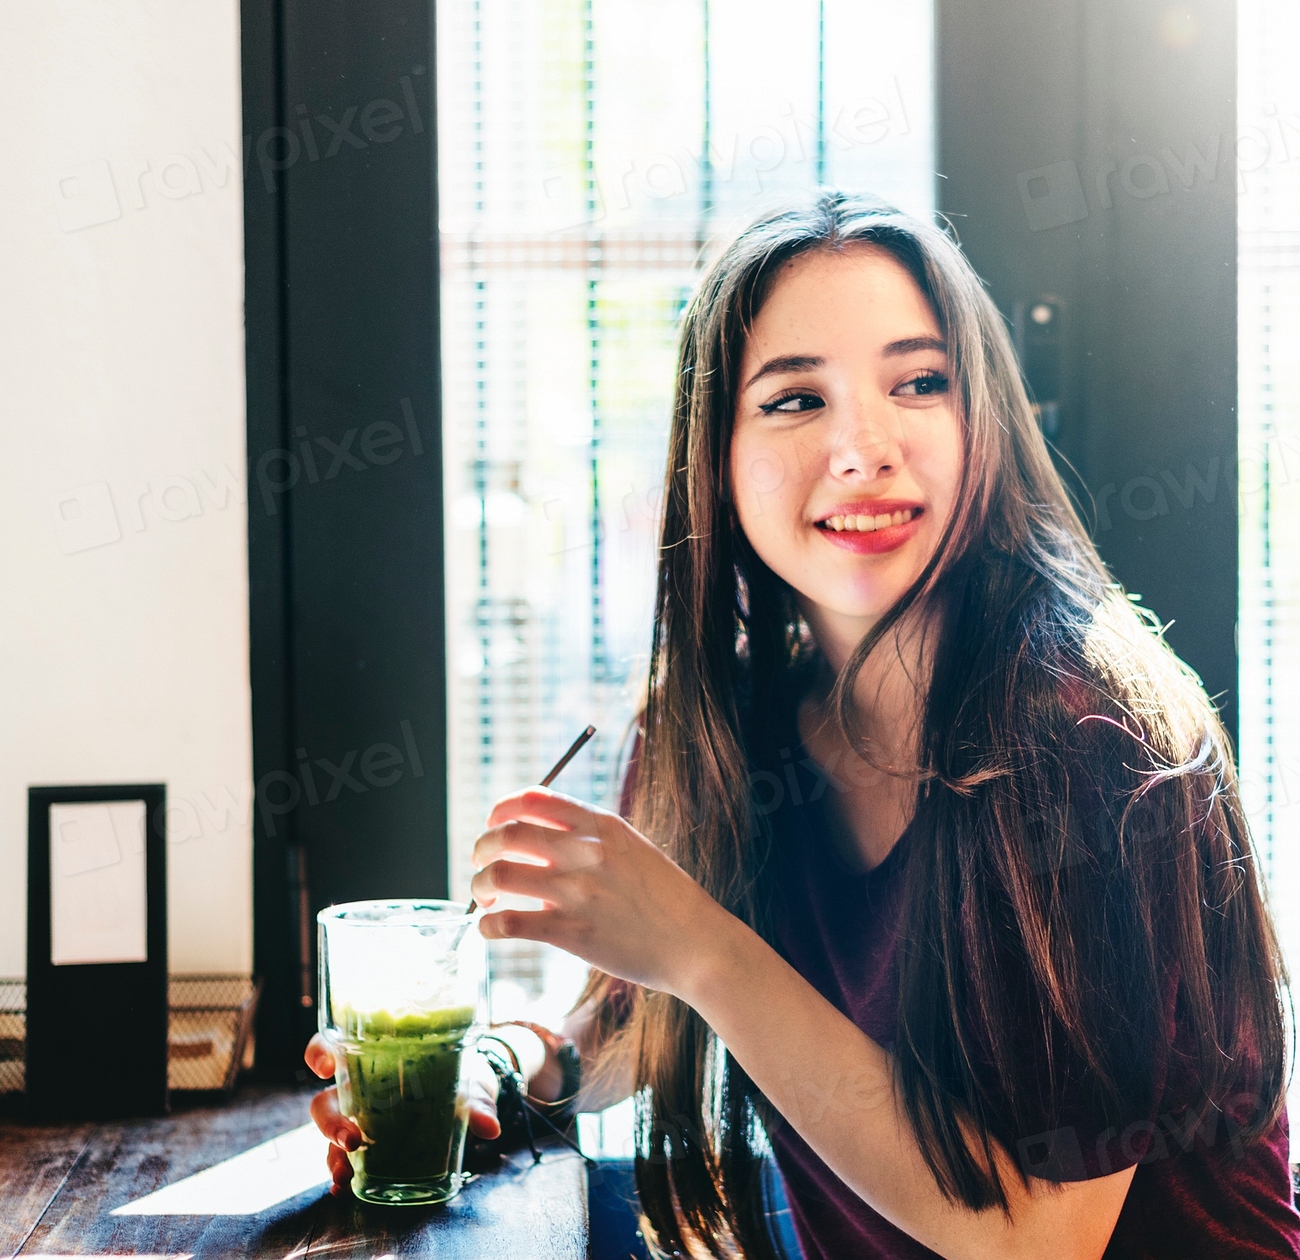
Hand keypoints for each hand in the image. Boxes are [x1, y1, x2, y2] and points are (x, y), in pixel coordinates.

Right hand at [304, 1034, 501, 1196]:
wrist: (468, 1099)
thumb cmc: (458, 1076)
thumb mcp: (468, 1083)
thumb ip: (477, 1103)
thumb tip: (489, 1127)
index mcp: (374, 1058)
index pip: (331, 1046)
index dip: (319, 1053)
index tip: (325, 1064)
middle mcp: (358, 1089)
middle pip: (325, 1100)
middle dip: (330, 1121)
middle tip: (350, 1138)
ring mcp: (359, 1119)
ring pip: (329, 1135)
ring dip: (332, 1155)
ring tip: (344, 1175)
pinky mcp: (368, 1147)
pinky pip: (345, 1160)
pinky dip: (342, 1174)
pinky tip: (343, 1188)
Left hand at [470, 787, 729, 996]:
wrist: (697, 944)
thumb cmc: (667, 899)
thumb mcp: (633, 848)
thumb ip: (590, 839)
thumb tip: (541, 840)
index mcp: (601, 825)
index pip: (534, 799)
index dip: (502, 809)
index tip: (494, 824)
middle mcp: (585, 852)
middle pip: (507, 834)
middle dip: (482, 847)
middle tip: (480, 862)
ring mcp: (577, 892)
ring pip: (500, 875)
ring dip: (480, 885)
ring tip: (486, 898)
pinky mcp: (572, 933)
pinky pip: (510, 924)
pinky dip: (488, 926)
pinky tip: (489, 930)